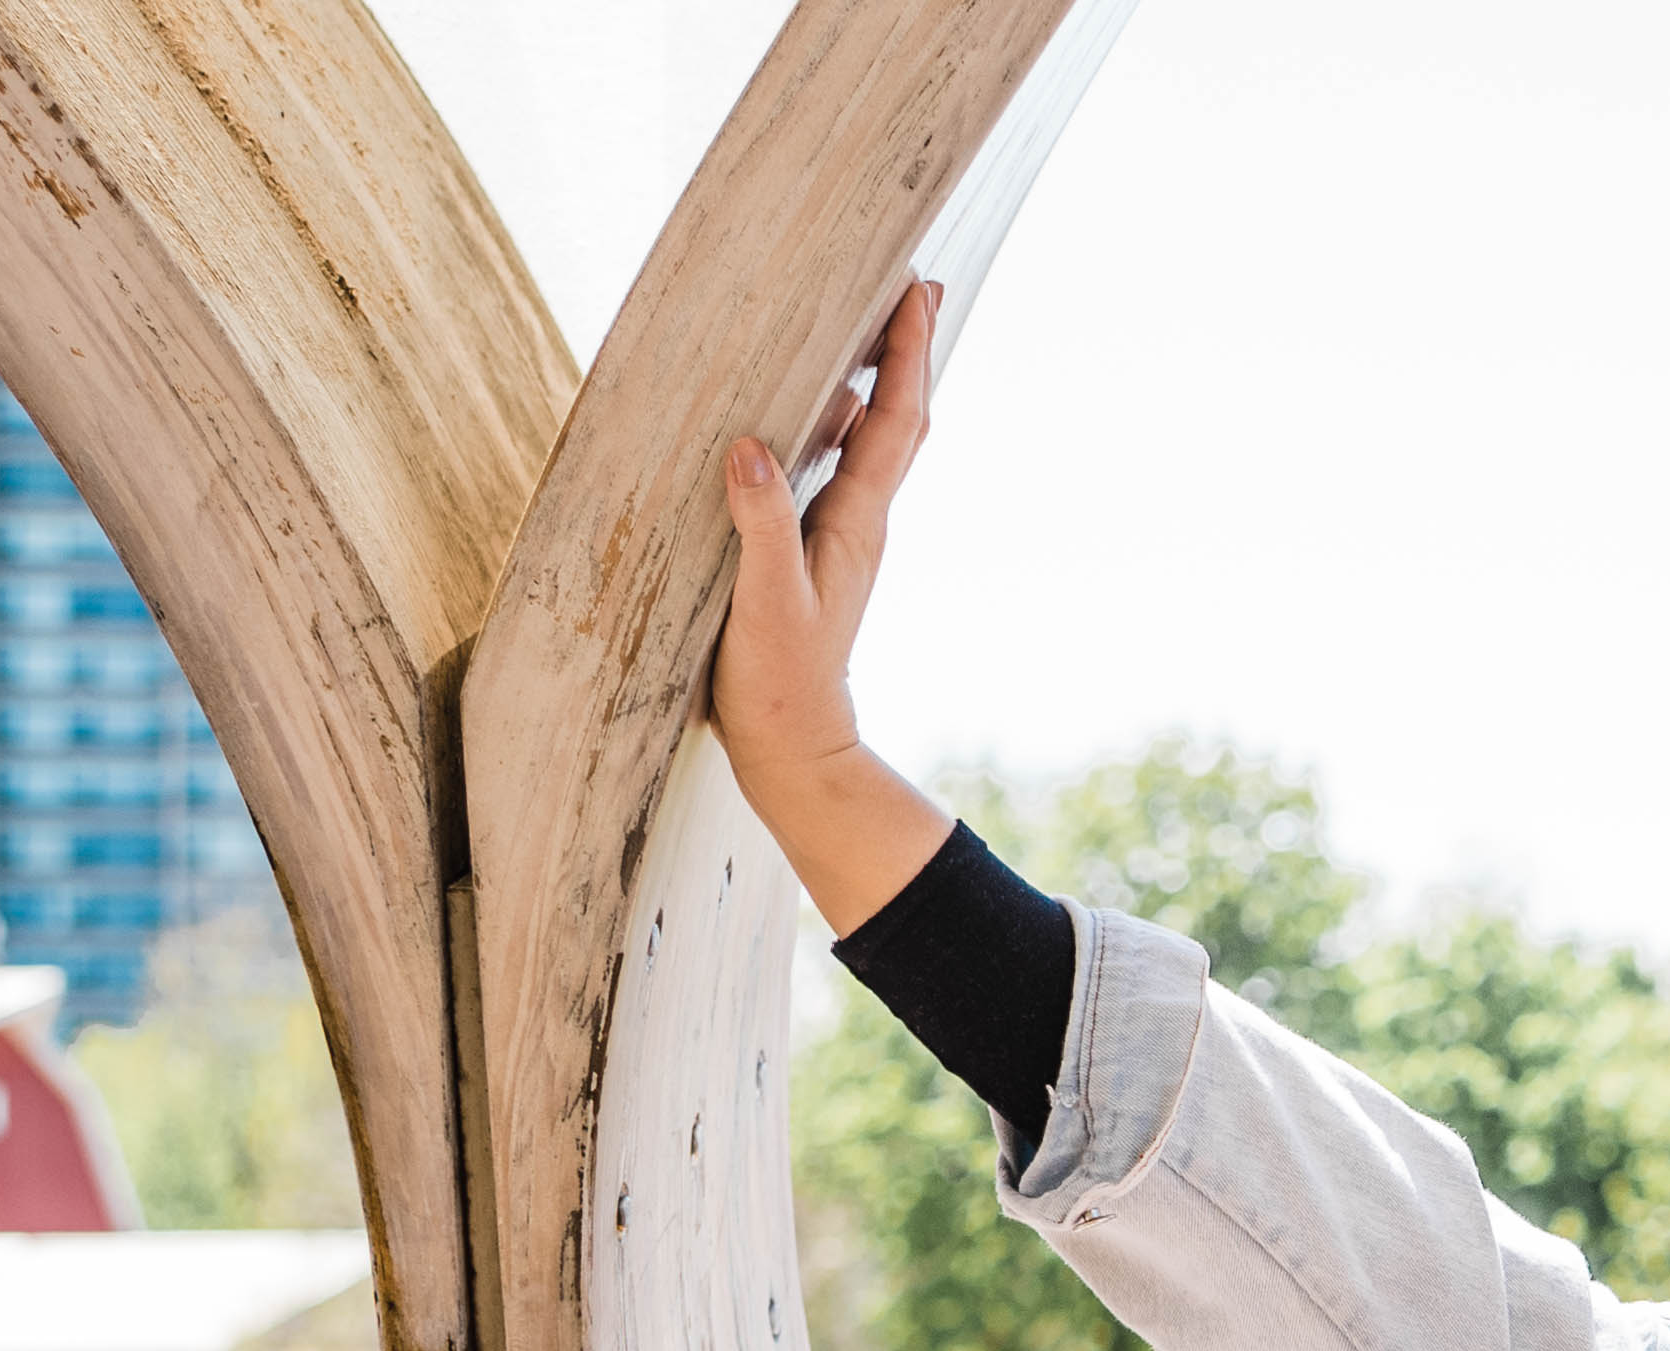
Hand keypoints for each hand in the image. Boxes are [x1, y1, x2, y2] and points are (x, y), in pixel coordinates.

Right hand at [710, 276, 958, 932]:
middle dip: (904, 349)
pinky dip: (828, 422)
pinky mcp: (807, 550)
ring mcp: (836, 533)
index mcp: (855, 522)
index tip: (918, 289)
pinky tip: (806, 404)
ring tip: (864, 320)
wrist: (791, 748)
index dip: (908, 353)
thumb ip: (760, 527)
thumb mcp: (765, 604)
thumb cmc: (778, 683)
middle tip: (912, 282)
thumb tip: (751, 446)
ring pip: (864, 439)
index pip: (895, 420)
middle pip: (894, 416)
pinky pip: (828, 468)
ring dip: (869, 379)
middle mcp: (856, 519)